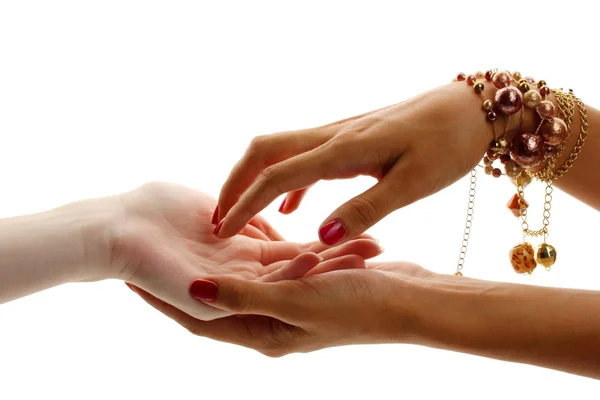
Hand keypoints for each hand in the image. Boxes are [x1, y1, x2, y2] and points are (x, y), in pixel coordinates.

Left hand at [102, 182, 381, 319]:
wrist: (412, 301)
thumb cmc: (360, 306)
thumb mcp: (298, 300)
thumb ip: (245, 296)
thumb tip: (193, 294)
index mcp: (263, 332)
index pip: (199, 320)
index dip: (163, 302)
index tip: (129, 279)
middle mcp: (272, 320)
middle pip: (215, 298)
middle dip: (184, 277)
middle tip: (151, 253)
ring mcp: (290, 302)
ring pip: (243, 277)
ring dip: (218, 259)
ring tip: (188, 235)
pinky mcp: (308, 283)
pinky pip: (272, 264)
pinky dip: (256, 247)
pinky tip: (241, 226)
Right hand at [214, 82, 532, 244]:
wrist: (470, 109)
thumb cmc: (448, 145)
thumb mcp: (413, 183)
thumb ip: (366, 208)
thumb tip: (321, 235)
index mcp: (343, 150)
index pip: (276, 176)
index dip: (245, 204)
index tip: (223, 231)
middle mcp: (332, 137)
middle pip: (264, 152)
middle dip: (235, 184)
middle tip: (220, 218)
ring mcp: (339, 135)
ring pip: (280, 152)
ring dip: (255, 181)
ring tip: (243, 214)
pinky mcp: (350, 140)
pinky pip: (305, 158)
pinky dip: (287, 183)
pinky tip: (291, 208)